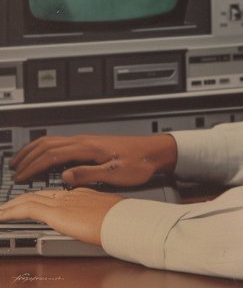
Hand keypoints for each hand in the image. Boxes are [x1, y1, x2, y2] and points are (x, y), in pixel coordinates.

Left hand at [0, 188, 120, 244]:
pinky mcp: (58, 213)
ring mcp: (62, 202)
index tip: (29, 199)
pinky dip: (12, 211)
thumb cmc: (123, 216)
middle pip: (38, 193)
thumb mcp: (108, 207)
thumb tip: (90, 214)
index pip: (53, 192)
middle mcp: (69, 194)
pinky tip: (2, 216)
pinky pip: (28, 209)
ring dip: (11, 204)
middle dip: (19, 198)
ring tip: (1, 210)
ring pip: (29, 198)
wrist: (126, 218)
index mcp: (82, 192)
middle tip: (6, 204)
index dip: (38, 196)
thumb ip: (95, 208)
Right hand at [9, 134, 177, 186]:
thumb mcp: (116, 173)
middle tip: (13, 170)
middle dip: (28, 156)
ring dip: (35, 149)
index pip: (52, 155)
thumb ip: (89, 174)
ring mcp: (87, 140)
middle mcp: (85, 140)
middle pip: (48, 143)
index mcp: (88, 147)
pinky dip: (47, 148)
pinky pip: (62, 142)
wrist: (154, 151)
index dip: (33, 166)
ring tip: (22, 160)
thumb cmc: (139, 162)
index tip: (20, 177)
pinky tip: (45, 156)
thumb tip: (64, 176)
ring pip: (54, 140)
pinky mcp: (91, 143)